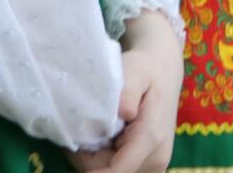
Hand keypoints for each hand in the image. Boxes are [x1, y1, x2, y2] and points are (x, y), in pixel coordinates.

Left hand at [68, 11, 180, 172]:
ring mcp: (155, 166)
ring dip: (96, 160)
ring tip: (91, 133)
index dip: (85, 164)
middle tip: (76, 132)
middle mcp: (157, 159)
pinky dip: (105, 160)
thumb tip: (124, 112)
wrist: (163, 73)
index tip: (69, 147)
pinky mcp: (150, 167)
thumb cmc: (145, 70)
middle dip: (87, 159)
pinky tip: (102, 140)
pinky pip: (120, 170)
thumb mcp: (135, 71)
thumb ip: (128, 91)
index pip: (115, 171)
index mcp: (151, 138)